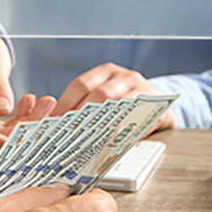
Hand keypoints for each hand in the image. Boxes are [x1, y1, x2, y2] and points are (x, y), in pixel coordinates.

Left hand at [50, 63, 174, 133]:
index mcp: (105, 72)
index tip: (53, 122)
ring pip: (117, 103)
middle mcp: (122, 76)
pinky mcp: (155, 105)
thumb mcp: (104, 99)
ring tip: (87, 138)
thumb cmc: (123, 105)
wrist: (158, 106)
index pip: (80, 85)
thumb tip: (54, 122)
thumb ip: (83, 107)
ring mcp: (141, 88)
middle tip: (68, 132)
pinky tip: (112, 140)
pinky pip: (136, 117)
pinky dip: (123, 129)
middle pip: (98, 93)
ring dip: (101, 123)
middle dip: (81, 115)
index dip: (65, 104)